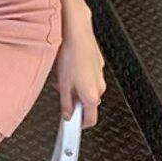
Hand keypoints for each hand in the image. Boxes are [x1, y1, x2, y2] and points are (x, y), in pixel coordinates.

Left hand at [52, 4, 105, 129]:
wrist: (76, 32)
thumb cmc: (70, 54)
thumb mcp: (62, 84)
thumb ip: (65, 103)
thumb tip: (67, 114)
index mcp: (92, 95)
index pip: (91, 119)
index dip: (79, 126)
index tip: (72, 127)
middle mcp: (99, 86)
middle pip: (88, 103)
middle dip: (75, 102)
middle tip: (61, 96)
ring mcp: (100, 74)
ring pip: (87, 88)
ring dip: (75, 88)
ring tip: (62, 78)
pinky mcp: (97, 63)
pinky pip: (88, 76)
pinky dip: (78, 76)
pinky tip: (67, 67)